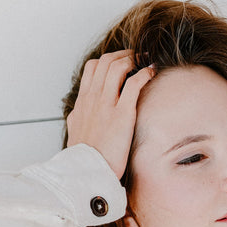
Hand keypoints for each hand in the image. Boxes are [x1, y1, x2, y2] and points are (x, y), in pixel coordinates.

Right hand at [66, 50, 155, 179]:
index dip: (109, 59)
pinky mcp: (122, 115)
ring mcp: (107, 105)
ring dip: (134, 60)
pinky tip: (152, 73)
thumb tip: (78, 113)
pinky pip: (134, 84)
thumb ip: (78, 117)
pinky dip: (144, 74)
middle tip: (137, 56)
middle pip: (106, 61)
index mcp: (83, 101)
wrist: (86, 172)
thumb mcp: (74, 131)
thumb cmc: (83, 156)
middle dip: (124, 54)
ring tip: (145, 61)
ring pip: (118, 67)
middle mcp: (93, 98)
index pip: (92, 67)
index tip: (121, 61)